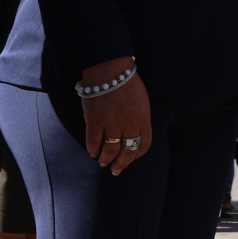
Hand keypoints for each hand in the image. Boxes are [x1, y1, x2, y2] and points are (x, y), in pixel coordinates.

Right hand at [80, 56, 150, 174]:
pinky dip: (92, 149)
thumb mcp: (142, 101)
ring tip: (103, 163)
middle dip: (122, 164)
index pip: (144, 145)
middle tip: (116, 170)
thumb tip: (134, 135)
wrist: (109, 68)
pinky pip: (93, 141)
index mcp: (144, 118)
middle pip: (127, 151)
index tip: (131, 159)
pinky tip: (92, 152)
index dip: (137, 156)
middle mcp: (129, 123)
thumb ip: (140, 118)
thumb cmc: (127, 82)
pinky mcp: (94, 120)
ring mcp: (111, 123)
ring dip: (106, 159)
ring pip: (110, 150)